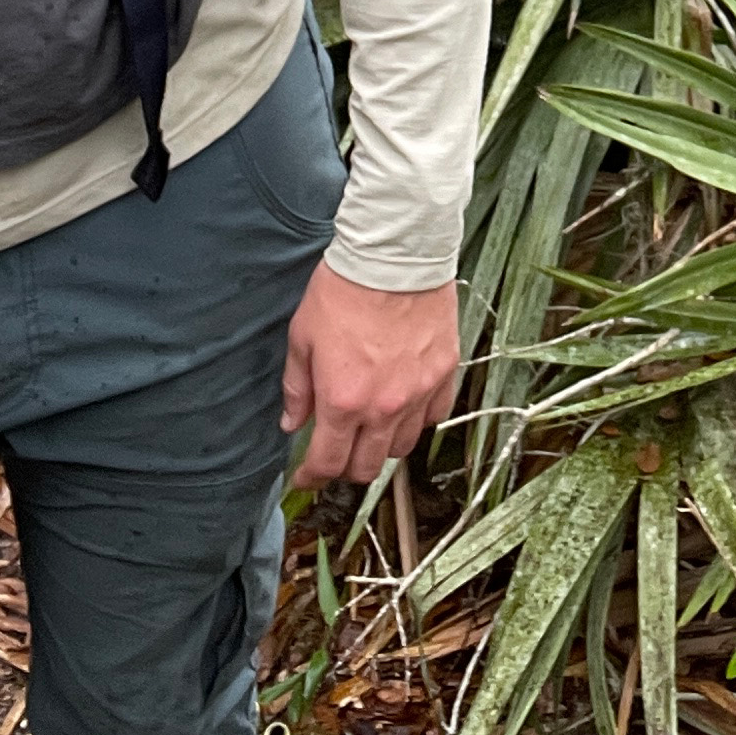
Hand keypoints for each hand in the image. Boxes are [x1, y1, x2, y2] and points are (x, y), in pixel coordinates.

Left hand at [282, 264, 460, 487]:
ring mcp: (418, 393)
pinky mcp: (444, 374)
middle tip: (335, 453)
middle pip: (367, 467)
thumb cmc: (343, 290)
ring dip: (381, 446)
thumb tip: (291, 423)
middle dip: (345, 468)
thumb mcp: (303, 337)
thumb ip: (297, 388)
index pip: (327, 463)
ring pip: (402, 447)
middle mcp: (383, 407)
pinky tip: (403, 405)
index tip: (305, 477)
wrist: (394, 256)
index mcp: (342, 401)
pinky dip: (416, 420)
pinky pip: (434, 416)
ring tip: (369, 428)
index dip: (312, 478)